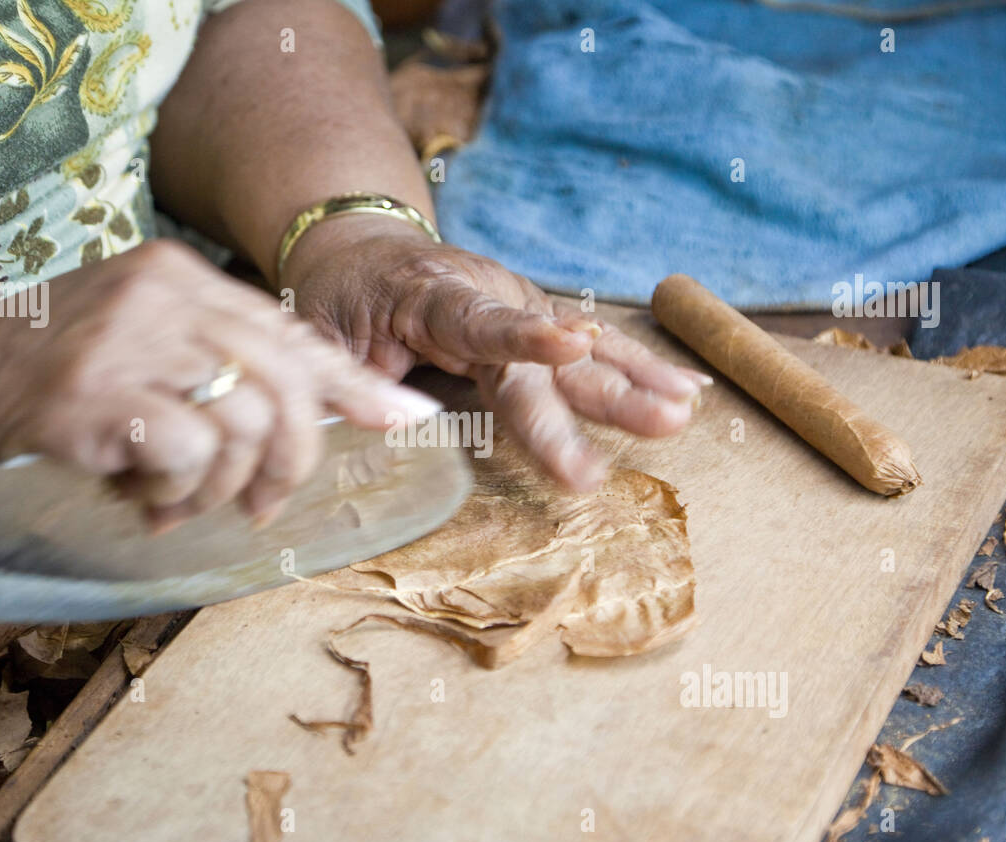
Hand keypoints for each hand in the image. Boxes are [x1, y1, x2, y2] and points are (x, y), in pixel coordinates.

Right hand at [0, 239, 439, 525]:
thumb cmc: (62, 374)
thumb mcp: (147, 340)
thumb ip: (222, 360)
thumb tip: (314, 411)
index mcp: (183, 277)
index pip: (291, 331)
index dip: (353, 383)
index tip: (405, 417)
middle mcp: (168, 297)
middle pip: (286, 382)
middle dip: (294, 459)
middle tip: (266, 503)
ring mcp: (135, 341)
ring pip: (245, 425)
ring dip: (222, 486)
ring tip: (179, 501)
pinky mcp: (105, 394)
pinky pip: (191, 455)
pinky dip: (178, 493)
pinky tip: (144, 499)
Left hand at [282, 217, 709, 489]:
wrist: (360, 251)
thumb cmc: (337, 301)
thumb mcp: (319, 337)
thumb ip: (348, 380)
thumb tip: (390, 425)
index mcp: (429, 298)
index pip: (481, 321)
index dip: (527, 339)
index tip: (575, 345)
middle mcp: (489, 298)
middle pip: (550, 358)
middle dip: (608, 394)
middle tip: (664, 424)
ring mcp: (520, 309)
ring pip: (584, 350)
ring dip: (637, 383)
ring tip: (685, 412)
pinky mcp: (537, 323)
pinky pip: (592, 350)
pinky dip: (638, 370)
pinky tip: (687, 391)